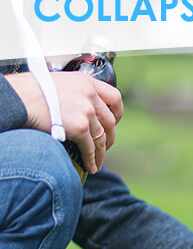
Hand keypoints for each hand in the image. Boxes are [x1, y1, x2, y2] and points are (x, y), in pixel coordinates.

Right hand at [5, 71, 123, 175]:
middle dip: (109, 137)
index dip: (117, 113)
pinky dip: (91, 159)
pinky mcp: (79, 127)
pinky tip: (90, 166)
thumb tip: (78, 106)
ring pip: (101, 137)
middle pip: (110, 121)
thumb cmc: (31, 91)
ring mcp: (86, 111)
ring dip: (101, 152)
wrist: (18, 98)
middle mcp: (90, 96)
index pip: (115, 97)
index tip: (115, 122)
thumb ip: (75, 92)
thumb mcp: (59, 82)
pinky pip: (90, 147)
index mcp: (87, 82)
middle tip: (105, 145)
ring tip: (98, 161)